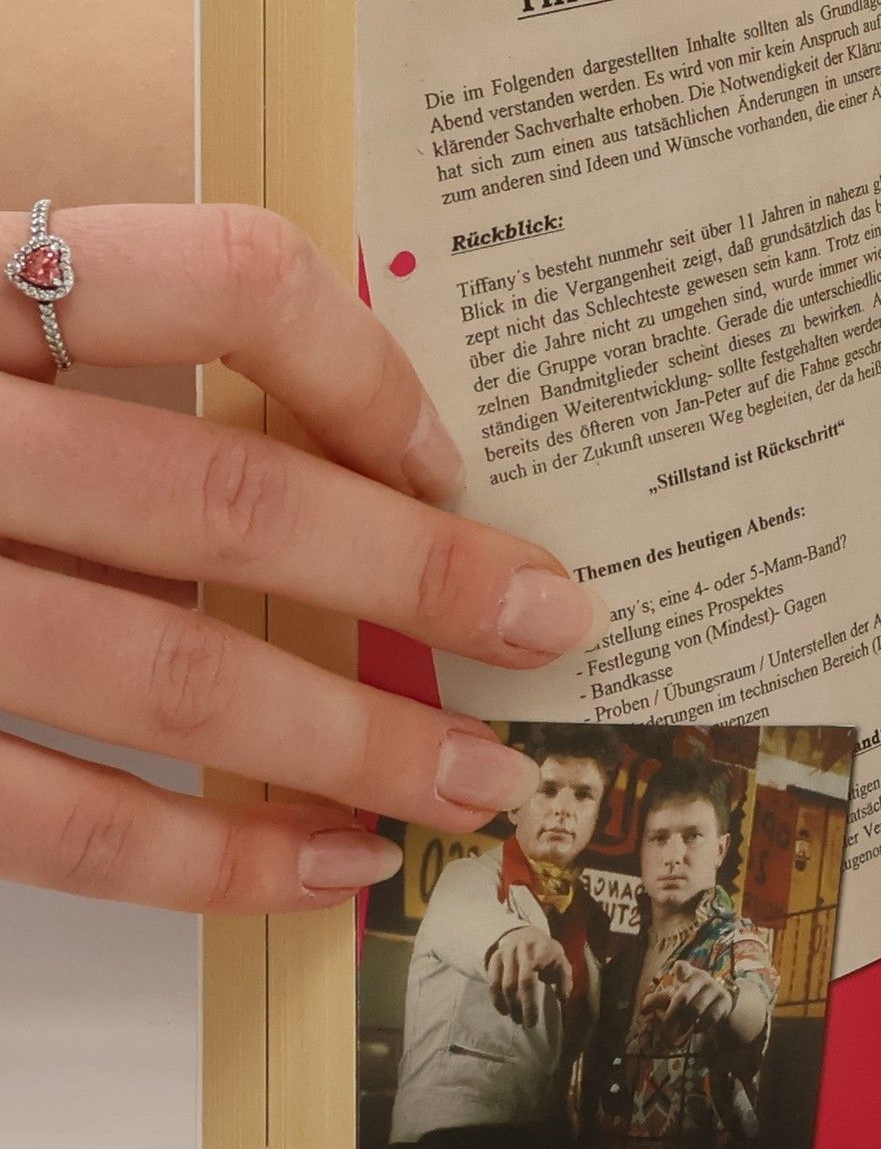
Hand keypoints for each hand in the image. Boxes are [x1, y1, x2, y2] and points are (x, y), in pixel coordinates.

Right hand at [0, 204, 606, 912]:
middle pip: (223, 502)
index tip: (453, 463)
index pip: (220, 278)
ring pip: (168, 676)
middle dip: (418, 580)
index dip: (365, 373)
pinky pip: (60, 827)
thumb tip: (362, 471)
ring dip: (355, 741)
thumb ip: (108, 362)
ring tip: (479, 781)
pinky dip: (214, 862)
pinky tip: (326, 870)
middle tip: (552, 624)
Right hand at [487, 925, 573, 1026]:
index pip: (543, 954)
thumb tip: (563, 999)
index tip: (536, 969)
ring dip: (512, 1006)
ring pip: (507, 983)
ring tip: (518, 1020)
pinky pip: (492, 982)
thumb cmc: (546, 954)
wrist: (523, 935)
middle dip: (528, 1004)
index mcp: (544, 947)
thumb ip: (564, 979)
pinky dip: (497, 999)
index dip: (540, 961)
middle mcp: (524, 948)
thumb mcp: (559, 961)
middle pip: (525, 979)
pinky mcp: (494, 959)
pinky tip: (504, 1011)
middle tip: (530, 1023)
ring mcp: (507, 953)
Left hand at [638, 959, 735, 1043]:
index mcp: (687, 973)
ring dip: (686, 1024)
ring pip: (696, 1009)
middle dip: (671, 1017)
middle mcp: (701, 978)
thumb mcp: (675, 994)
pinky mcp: (725, 1001)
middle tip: (664, 1033)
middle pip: (683, 998)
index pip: (683, 967)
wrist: (720, 999)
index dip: (681, 969)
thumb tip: (642, 1011)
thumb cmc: (691, 994)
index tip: (677, 971)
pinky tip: (696, 1028)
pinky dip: (700, 1026)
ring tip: (680, 1033)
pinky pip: (710, 1017)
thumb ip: (658, 1000)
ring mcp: (715, 988)